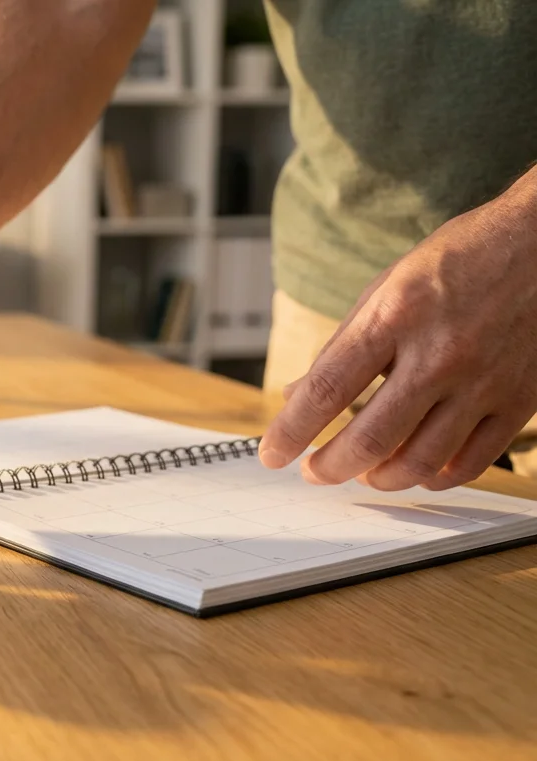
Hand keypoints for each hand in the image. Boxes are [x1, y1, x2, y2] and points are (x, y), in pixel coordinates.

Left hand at [259, 179, 536, 489]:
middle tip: (314, 473)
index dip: (291, 432)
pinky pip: (470, 462)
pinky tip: (415, 471)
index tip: (271, 454)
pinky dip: (434, 477)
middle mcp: (440, 353)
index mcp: (395, 317)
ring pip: (420, 461)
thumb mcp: (386, 287)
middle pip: (371, 438)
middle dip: (330, 467)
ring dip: (379, 479)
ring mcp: (484, 381)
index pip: (327, 390)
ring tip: (362, 473)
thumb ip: (342, 346)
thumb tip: (297, 396)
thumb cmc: (459, 259)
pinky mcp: (519, 400)